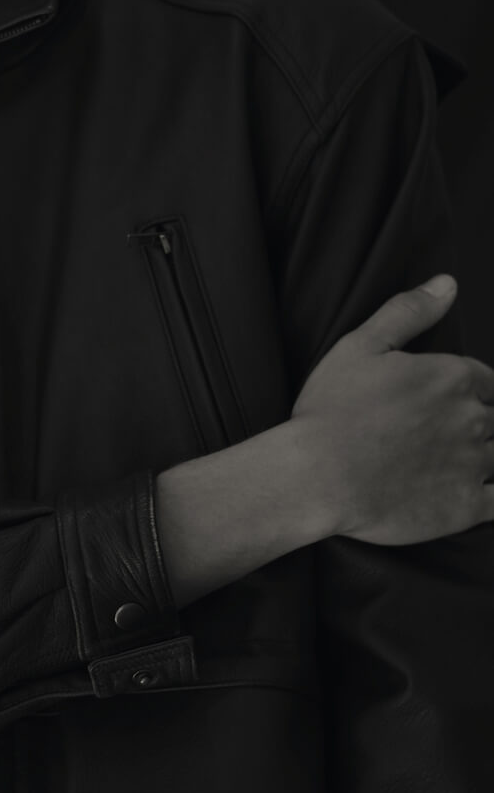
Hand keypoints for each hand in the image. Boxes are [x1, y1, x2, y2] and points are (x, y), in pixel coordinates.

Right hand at [289, 276, 493, 543]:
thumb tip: (447, 284)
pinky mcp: (466, 507)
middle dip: (481, 426)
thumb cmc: (332, 409)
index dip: (476, 394)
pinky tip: (479, 494)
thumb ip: (409, 312)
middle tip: (444, 436)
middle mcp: (473, 419)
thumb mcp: (360, 346)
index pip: (489, 383)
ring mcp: (473, 465)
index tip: (453, 406)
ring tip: (455, 462)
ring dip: (488, 458)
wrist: (316, 476)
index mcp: (454, 377)